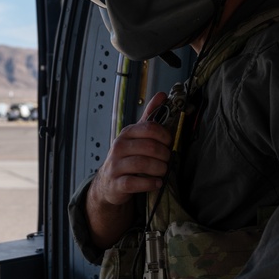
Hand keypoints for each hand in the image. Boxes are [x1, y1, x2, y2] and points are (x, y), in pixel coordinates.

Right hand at [86, 91, 172, 248]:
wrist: (108, 182)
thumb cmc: (127, 156)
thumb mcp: (137, 135)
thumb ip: (150, 116)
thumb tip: (163, 94)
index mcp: (127, 133)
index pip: (150, 128)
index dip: (165, 136)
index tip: (169, 143)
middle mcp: (119, 147)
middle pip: (149, 147)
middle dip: (164, 154)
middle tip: (167, 159)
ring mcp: (116, 165)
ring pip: (143, 164)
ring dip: (159, 169)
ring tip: (163, 171)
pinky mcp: (117, 183)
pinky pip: (135, 182)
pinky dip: (150, 183)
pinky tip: (157, 183)